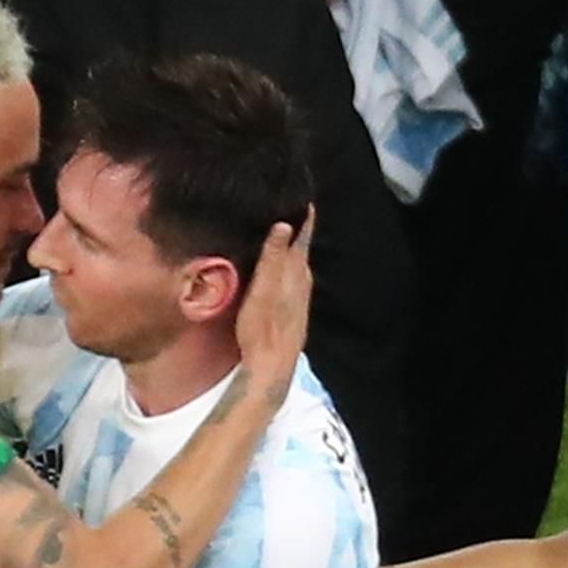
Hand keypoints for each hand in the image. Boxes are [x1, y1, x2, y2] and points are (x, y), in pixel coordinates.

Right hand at [233, 207, 315, 405]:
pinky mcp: (292, 313)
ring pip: (299, 268)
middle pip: (302, 252)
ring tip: (286, 238)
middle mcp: (302, 284)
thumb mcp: (263, 289)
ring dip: (294, 253)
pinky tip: (281, 275)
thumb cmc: (263, 328)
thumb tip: (284, 224)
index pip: (302, 239)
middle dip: (298, 233)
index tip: (305, 201)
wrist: (271, 366)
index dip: (304, 220)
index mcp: (296, 273)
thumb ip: (274, 257)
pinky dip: (290, 271)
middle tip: (293, 213)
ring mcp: (299, 300)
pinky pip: (294, 283)